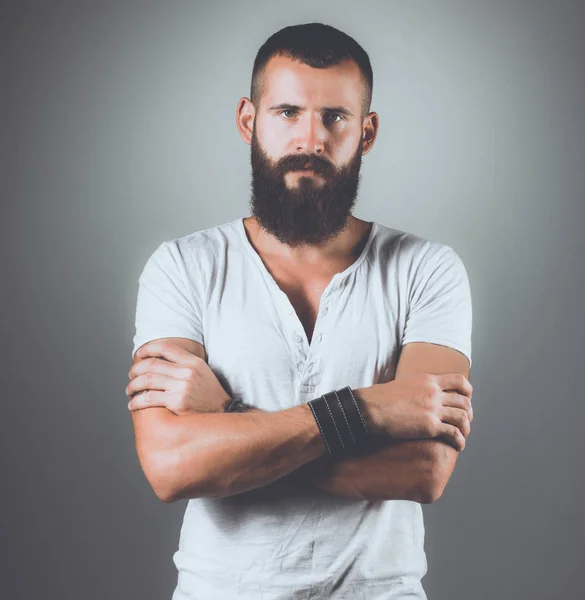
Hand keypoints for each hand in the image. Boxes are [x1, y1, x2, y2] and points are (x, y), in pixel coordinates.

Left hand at [126, 340, 230, 414]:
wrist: (223, 411)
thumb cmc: (209, 392)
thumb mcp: (201, 370)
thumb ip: (183, 363)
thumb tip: (157, 359)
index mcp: (192, 361)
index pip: (164, 347)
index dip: (147, 349)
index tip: (138, 354)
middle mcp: (187, 372)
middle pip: (151, 365)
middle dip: (135, 370)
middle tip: (131, 376)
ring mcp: (182, 387)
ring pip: (147, 381)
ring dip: (133, 386)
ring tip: (129, 390)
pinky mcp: (177, 402)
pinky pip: (149, 398)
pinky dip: (136, 401)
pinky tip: (133, 404)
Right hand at [354, 373, 472, 450]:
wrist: (370, 408)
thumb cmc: (381, 398)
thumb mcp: (405, 384)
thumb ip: (419, 387)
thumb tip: (423, 394)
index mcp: (428, 380)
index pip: (459, 381)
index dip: (468, 391)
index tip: (466, 400)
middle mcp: (434, 393)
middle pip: (464, 401)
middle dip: (468, 413)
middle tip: (464, 422)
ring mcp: (433, 409)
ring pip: (462, 417)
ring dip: (466, 428)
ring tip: (462, 435)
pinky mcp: (430, 426)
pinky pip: (454, 433)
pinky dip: (460, 441)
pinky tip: (458, 446)